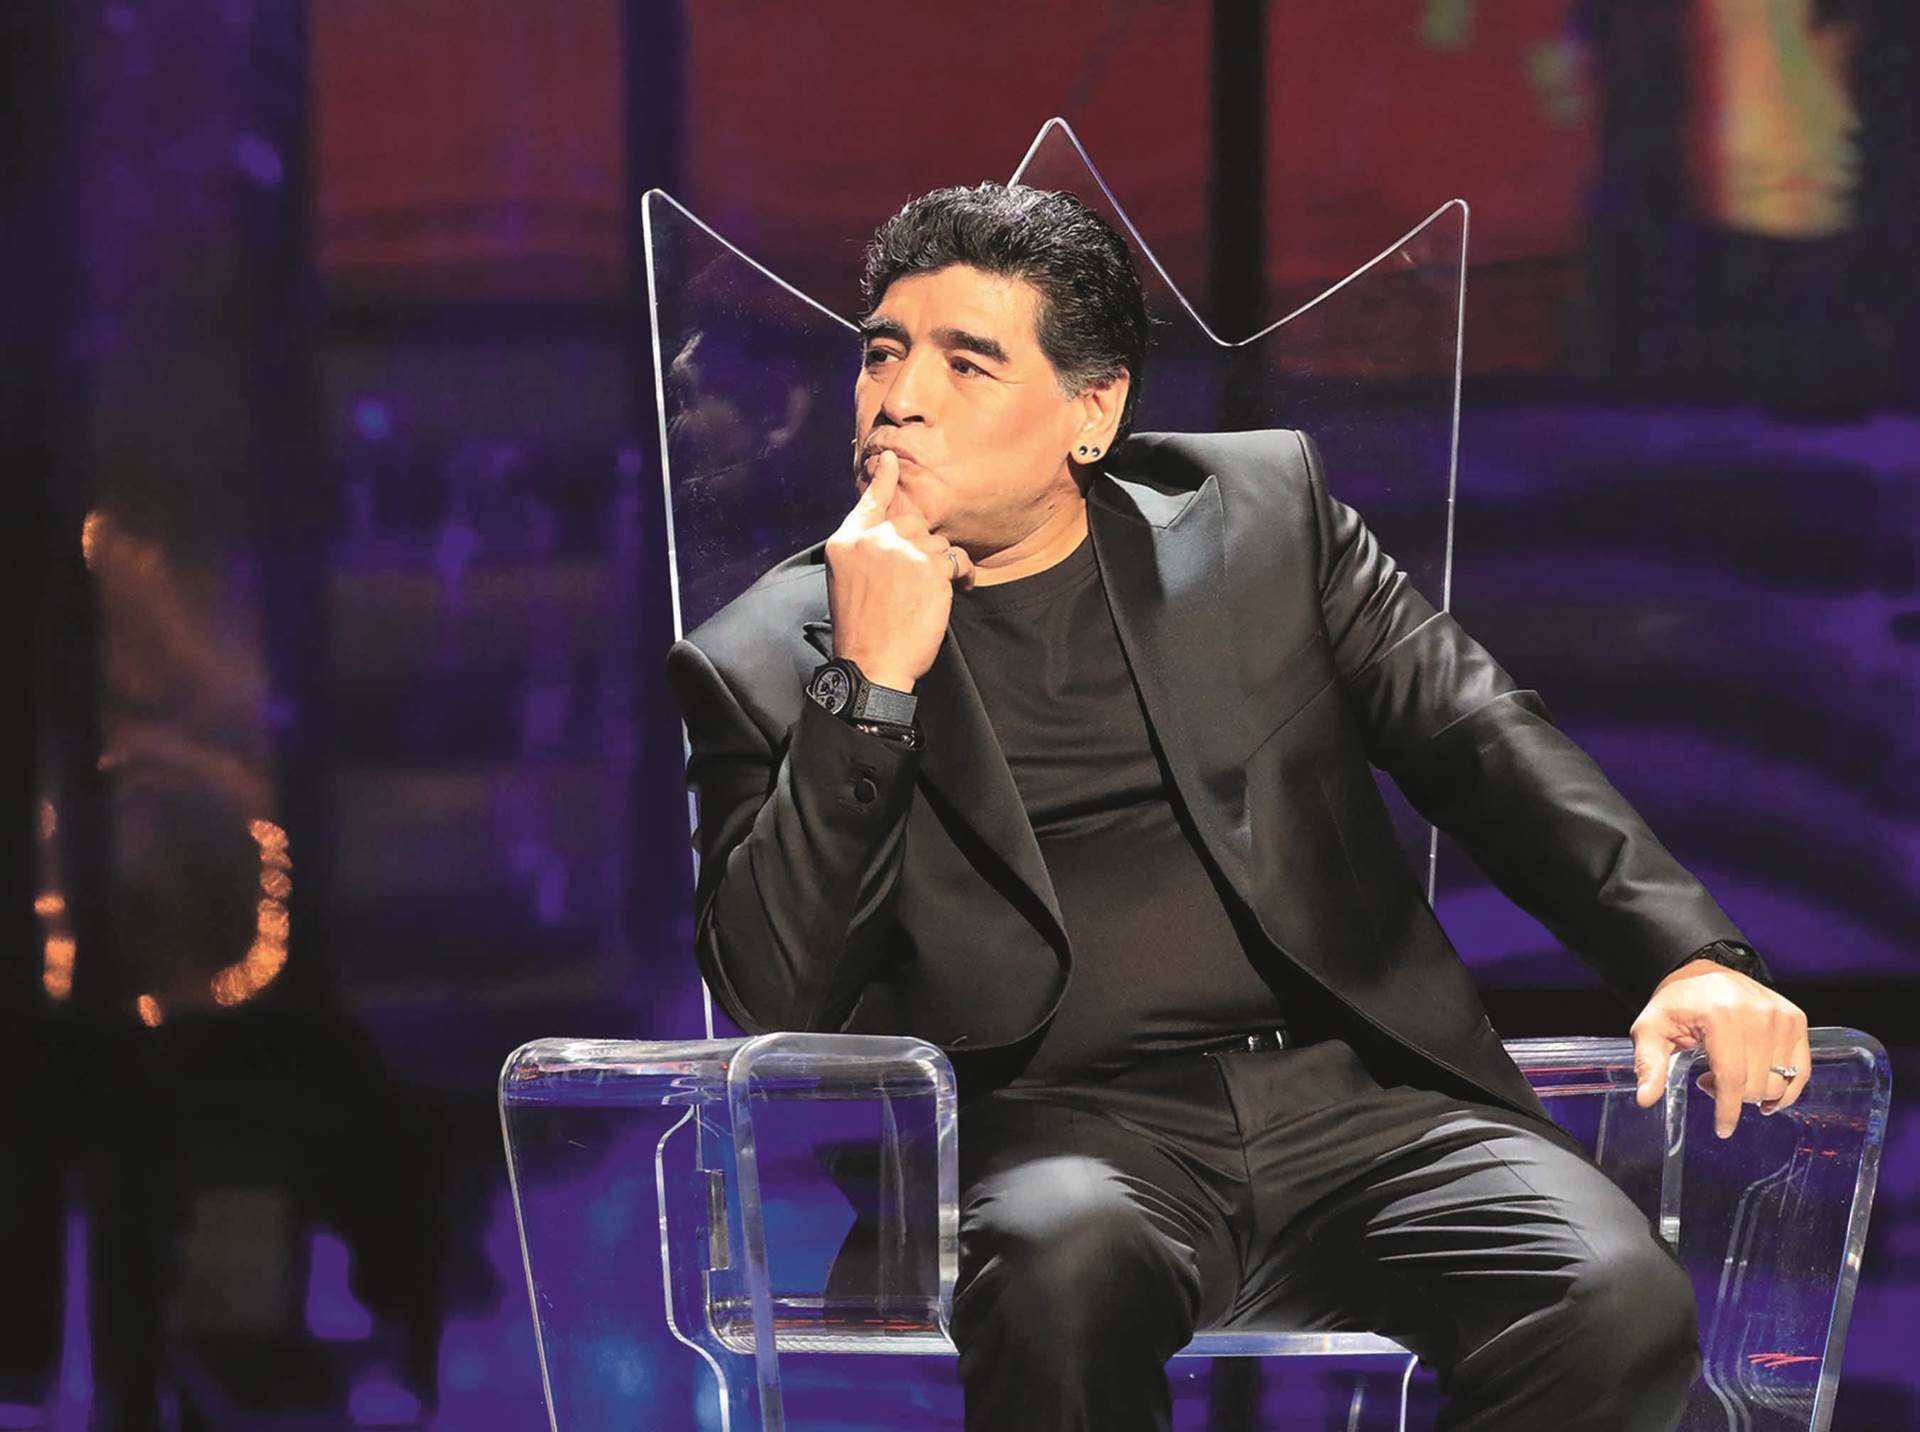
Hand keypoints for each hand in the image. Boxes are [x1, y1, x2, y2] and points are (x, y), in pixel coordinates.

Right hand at [824, 448, 975, 690]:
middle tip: (914, 582)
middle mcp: (874, 540)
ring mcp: (904, 552)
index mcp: (846, 542)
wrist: (872, 663)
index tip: (890, 459)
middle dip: (920, 547)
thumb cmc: (860, 629)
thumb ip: (864, 550)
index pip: (869, 502)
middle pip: (912, 523)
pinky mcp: (932, 570)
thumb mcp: (846, 580)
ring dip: (940, 566)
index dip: (882, 479)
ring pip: (936, 542)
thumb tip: (892, 533)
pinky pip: (958, 560)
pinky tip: (959, 589)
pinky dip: (963, 574)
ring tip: (930, 593)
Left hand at [1631, 959, 1809, 1137]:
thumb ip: (1649, 1064)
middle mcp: (1758, 1014)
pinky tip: (1765, 1091)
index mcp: (1722, 1015)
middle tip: (1709, 1080)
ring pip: (1779, 1082)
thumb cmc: (1676, 1004)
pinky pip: (1801, 1070)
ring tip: (1729, 1073)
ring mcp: (1782, 1016)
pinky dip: (1785, 1088)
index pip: (1732, 1078)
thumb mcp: (1651, 1029)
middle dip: (1732, 1096)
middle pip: (1757, 1084)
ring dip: (1754, 1091)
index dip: (1727, 1110)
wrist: (1701, 970)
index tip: (1722, 1130)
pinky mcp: (1796, 1019)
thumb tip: (1646, 1098)